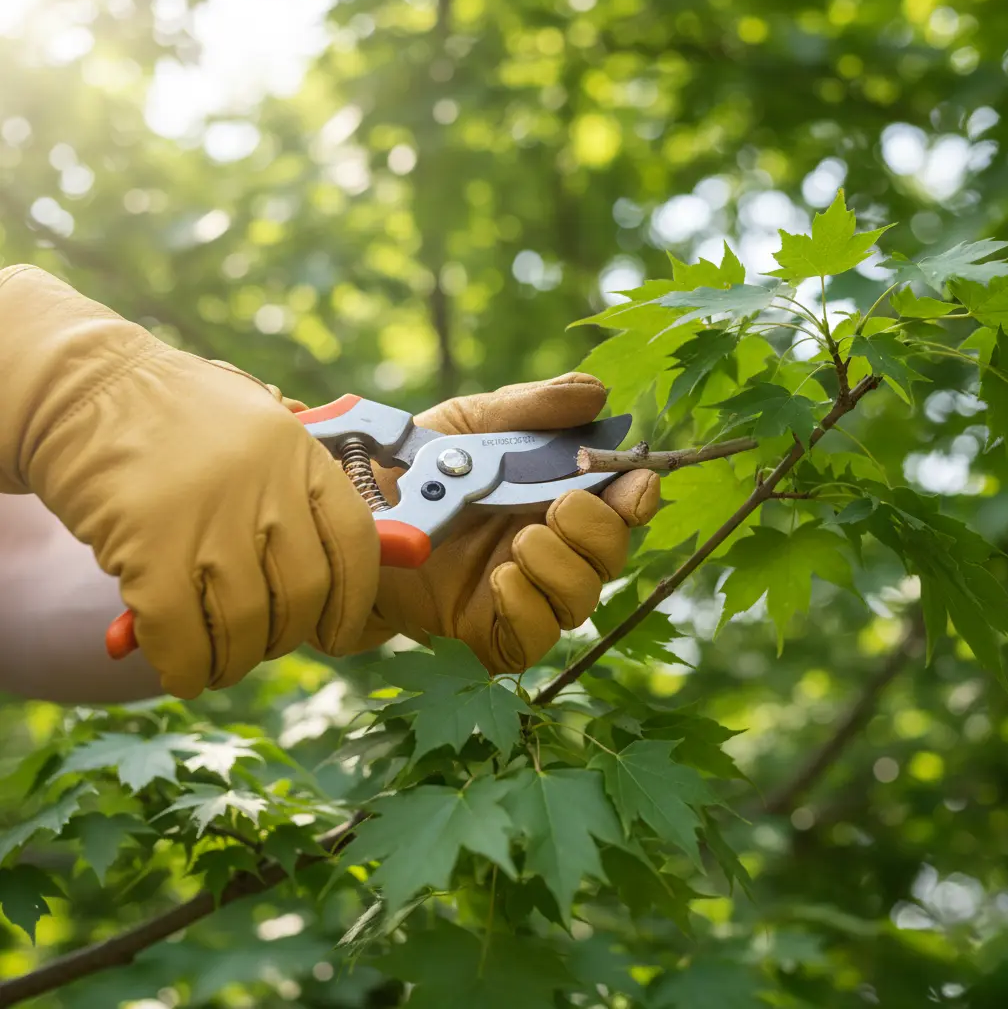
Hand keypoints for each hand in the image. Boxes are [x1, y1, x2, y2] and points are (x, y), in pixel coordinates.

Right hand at [0, 266, 379, 698]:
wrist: (86, 389)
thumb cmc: (183, 419)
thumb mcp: (262, 428)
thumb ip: (308, 487)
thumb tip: (382, 550)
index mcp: (301, 452)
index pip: (355, 542)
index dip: (353, 601)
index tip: (338, 632)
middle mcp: (264, 484)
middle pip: (303, 593)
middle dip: (288, 636)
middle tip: (266, 642)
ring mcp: (207, 515)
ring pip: (245, 624)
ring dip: (235, 661)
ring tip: (223, 663)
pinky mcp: (148, 544)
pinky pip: (182, 634)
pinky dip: (187, 667)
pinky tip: (185, 673)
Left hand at [357, 374, 659, 673]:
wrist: (347, 516)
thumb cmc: (414, 469)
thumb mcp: (470, 425)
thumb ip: (530, 409)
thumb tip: (597, 393)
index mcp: (553, 497)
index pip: (619, 505)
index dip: (636, 496)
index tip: (634, 483)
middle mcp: (548, 548)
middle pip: (609, 556)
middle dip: (599, 532)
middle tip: (561, 506)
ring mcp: (522, 594)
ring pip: (581, 601)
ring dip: (563, 569)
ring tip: (521, 542)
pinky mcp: (489, 634)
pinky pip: (534, 638)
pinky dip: (528, 608)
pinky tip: (500, 578)